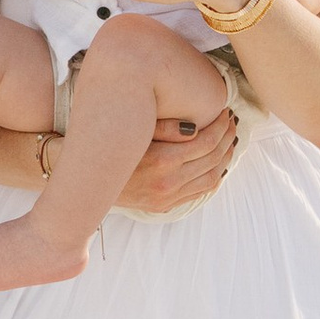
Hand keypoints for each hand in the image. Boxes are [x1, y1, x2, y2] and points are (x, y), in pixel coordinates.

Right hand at [117, 107, 238, 215]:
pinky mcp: (164, 206)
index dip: (221, 126)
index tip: (225, 112)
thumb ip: (167, 127)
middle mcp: (168, 182)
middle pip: (213, 159)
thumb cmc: (111, 145)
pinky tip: (216, 163)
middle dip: (227, 138)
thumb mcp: (137, 129)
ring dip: (225, 158)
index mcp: (162, 160)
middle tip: (232, 122)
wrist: (88, 178)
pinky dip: (214, 176)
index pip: (206, 141)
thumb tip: (197, 127)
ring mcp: (168, 197)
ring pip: (211, 178)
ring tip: (230, 141)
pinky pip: (199, 192)